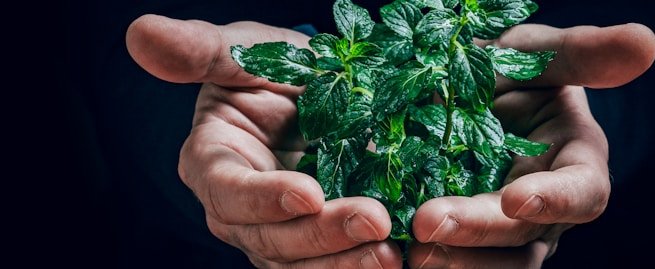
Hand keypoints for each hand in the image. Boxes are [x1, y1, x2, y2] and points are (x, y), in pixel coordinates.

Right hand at [126, 15, 401, 267]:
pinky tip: (397, 257)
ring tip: (390, 252)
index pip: (229, 191)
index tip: (308, 193)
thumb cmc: (274, 66)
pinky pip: (330, 264)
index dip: (265, 198)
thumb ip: (201, 49)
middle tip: (375, 221)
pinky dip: (359, 263)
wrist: (316, 89)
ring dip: (346, 261)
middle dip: (321, 235)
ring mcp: (277, 231)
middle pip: (270, 238)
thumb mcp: (245, 50)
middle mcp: (239, 209)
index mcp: (212, 162)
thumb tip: (140, 33)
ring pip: (302, 262)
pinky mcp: (313, 244)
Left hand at [408, 24, 654, 267]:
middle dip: (478, 233)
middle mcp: (544, 209)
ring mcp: (503, 231)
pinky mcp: (464, 240)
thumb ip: (583, 53)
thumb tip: (646, 41)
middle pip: (524, 240)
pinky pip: (452, 260)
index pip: (582, 193)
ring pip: (491, 266)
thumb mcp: (538, 52)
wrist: (459, 87)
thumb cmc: (509, 68)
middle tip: (426, 223)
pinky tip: (389, 251)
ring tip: (405, 247)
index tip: (515, 198)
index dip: (553, 201)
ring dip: (452, 261)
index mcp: (575, 163)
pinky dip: (424, 260)